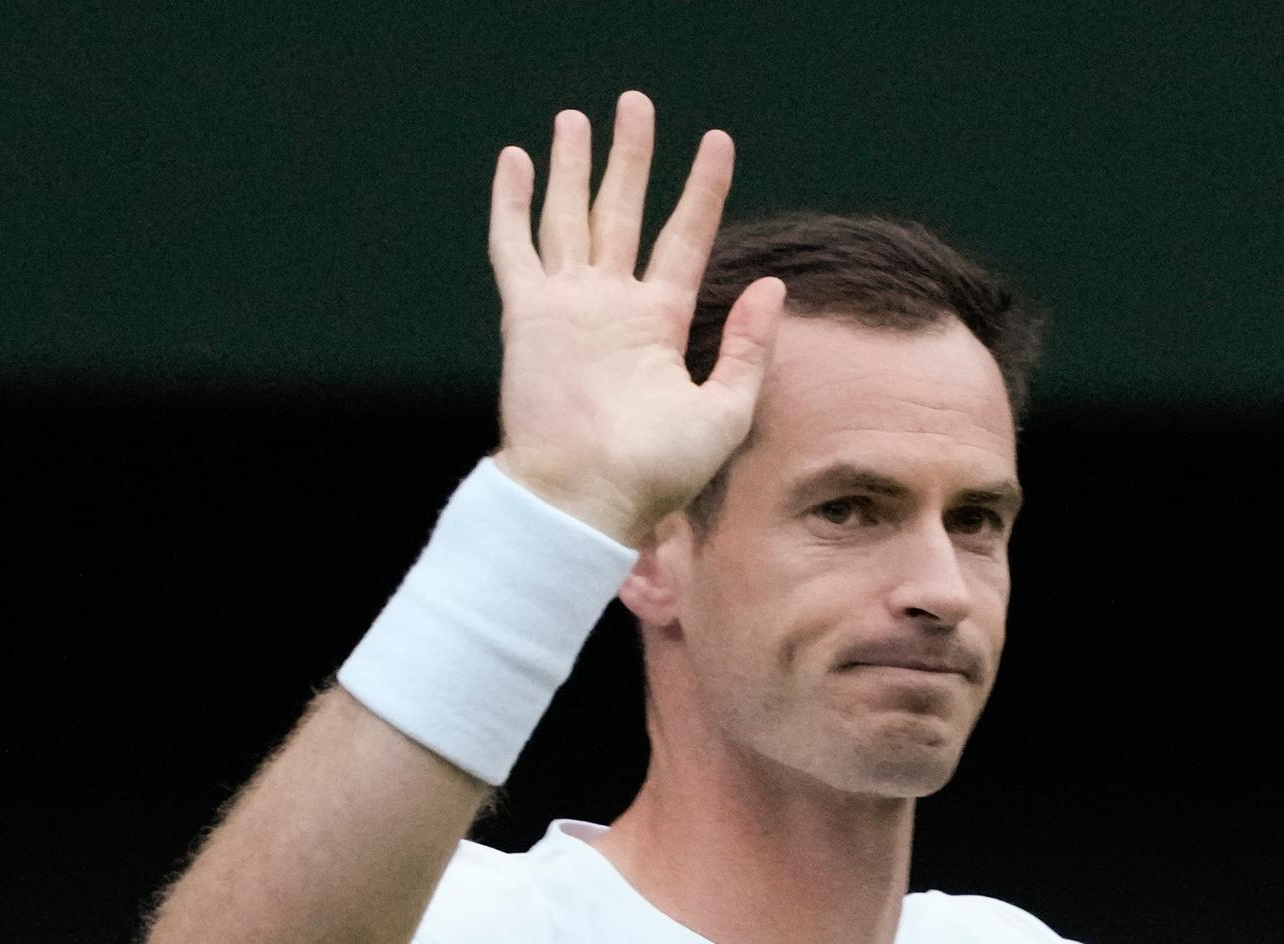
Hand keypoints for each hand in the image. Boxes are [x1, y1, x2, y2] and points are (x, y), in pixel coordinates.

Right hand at [486, 93, 785, 545]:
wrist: (587, 499)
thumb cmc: (656, 472)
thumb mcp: (724, 411)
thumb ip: (747, 347)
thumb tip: (772, 284)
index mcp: (658, 323)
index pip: (685, 237)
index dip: (702, 189)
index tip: (718, 143)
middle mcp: (612, 307)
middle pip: (623, 211)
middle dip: (629, 158)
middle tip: (636, 103)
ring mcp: (568, 306)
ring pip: (569, 216)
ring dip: (572, 166)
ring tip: (575, 118)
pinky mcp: (529, 314)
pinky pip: (516, 246)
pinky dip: (512, 203)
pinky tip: (515, 159)